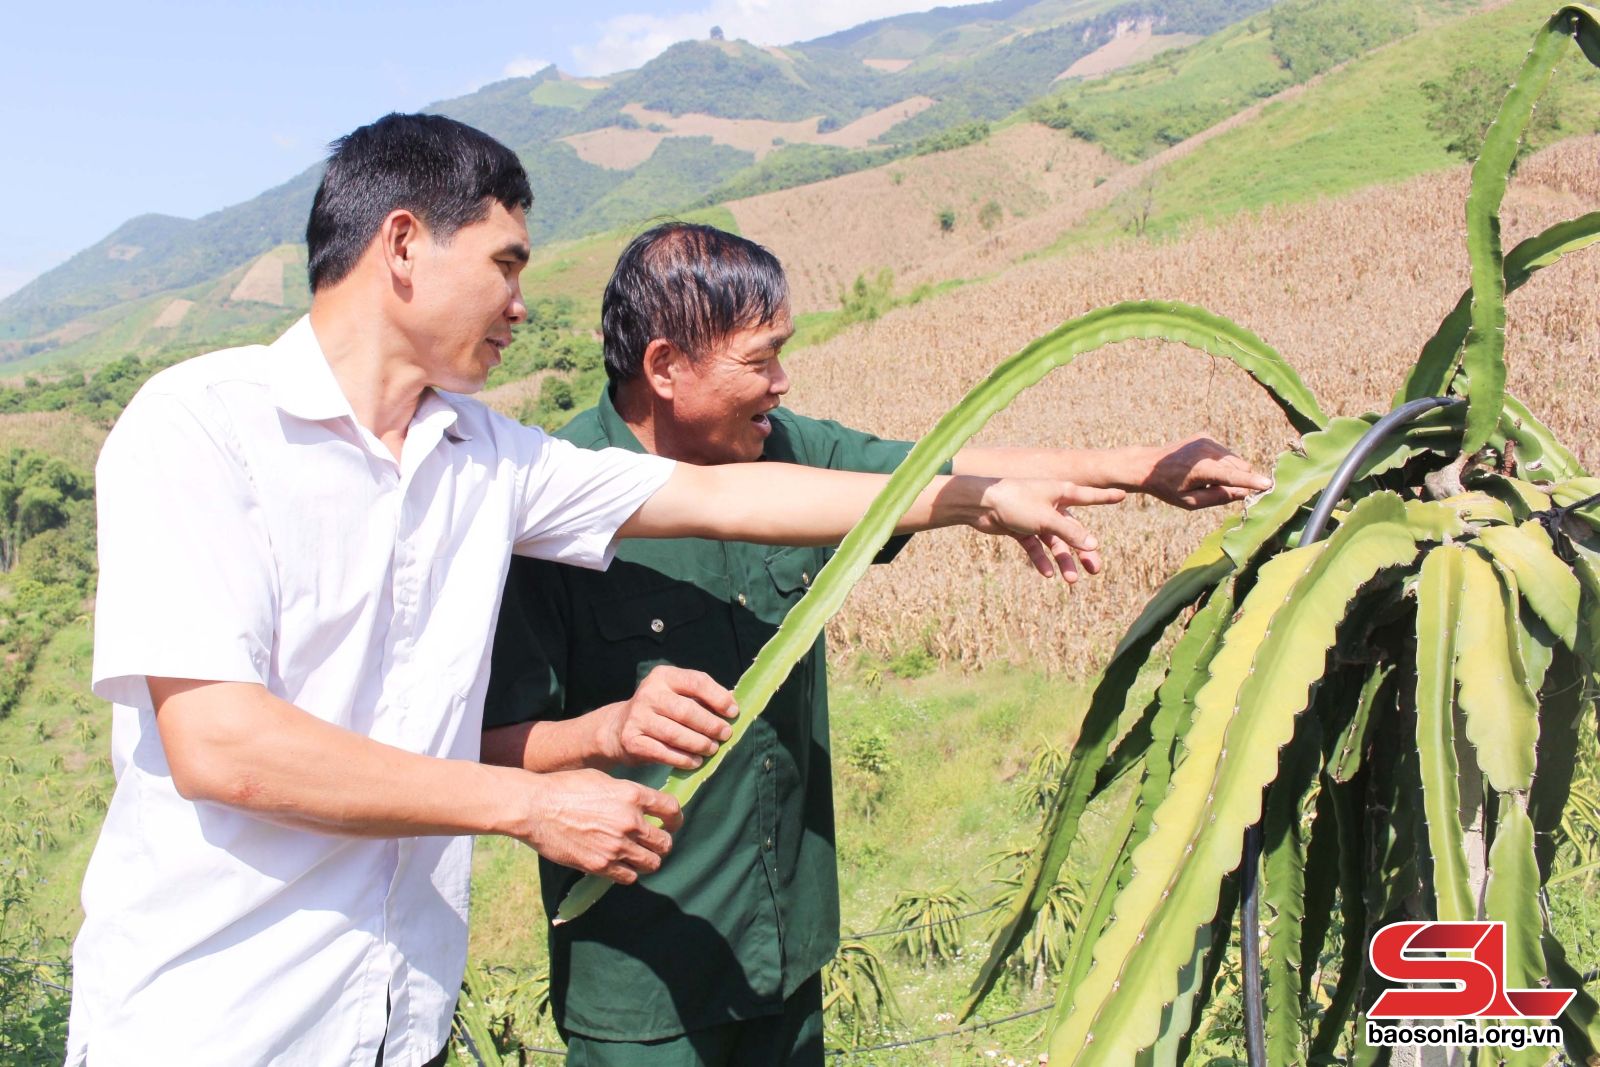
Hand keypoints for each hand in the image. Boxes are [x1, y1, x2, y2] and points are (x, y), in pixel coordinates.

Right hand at [513, 767, 683, 883]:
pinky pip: (629, 877)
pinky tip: (620, 865)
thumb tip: (642, 803)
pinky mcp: (601, 865)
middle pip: (665, 841)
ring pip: (652, 863)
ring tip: (639, 856)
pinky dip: (628, 872)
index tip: (670, 823)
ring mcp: (616, 846)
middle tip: (654, 842)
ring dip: (648, 860)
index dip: (675, 818)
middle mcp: (630, 821)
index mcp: (632, 795)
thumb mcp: (602, 780)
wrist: (536, 808)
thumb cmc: (565, 787)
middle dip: (663, 842)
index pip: (671, 809)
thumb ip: (626, 793)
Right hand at [597, 665, 737, 770]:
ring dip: (699, 744)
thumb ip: (701, 697)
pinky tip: (695, 761)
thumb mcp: (676, 694)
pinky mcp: (632, 740)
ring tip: (712, 749)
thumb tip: (733, 704)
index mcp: (664, 676)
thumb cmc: (658, 710)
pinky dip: (683, 759)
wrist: (618, 728)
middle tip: (725, 734)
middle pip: (687, 711)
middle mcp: (649, 693)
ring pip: (676, 734)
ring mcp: (638, 717)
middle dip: (711, 725)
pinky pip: (664, 752)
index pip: (696, 682)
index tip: (733, 712)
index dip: (718, 697)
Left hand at [975, 478, 1125, 581]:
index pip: (1089, 496)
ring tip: (1070, 580)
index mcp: (1061, 493)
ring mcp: (1035, 518)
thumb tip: (1093, 545)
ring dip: (1062, 561)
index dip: (1106, 497)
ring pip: (1054, 543)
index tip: (1122, 495)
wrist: (980, 504)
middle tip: (1096, 570)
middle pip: (1073, 530)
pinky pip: (1035, 547)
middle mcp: (1050, 504)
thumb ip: (1070, 532)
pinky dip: (1040, 560)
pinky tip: (1046, 574)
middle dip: (1084, 550)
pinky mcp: (1021, 529)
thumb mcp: (1047, 518)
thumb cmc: (1016, 502)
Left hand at [1132, 435, 1271, 508]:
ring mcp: (1207, 441)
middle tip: (1222, 491)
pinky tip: (1203, 470)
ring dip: (1230, 472)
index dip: (1251, 482)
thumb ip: (1217, 498)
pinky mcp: (1205, 437)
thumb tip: (1243, 493)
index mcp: (1202, 469)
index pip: (1233, 476)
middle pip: (1240, 467)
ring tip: (1205, 479)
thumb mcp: (1190, 502)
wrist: (1148, 466)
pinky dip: (1223, 463)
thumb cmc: (1168, 488)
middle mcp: (1207, 451)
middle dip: (1240, 480)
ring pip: (1235, 460)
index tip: (1268, 485)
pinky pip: (1225, 454)